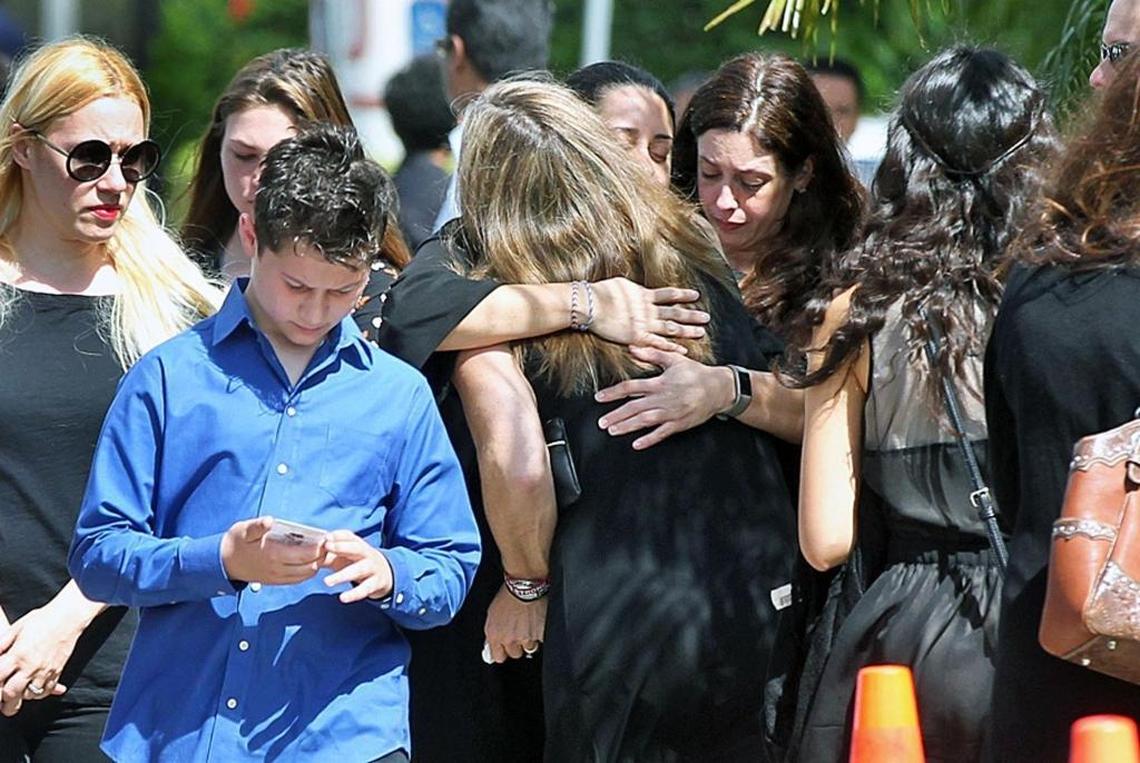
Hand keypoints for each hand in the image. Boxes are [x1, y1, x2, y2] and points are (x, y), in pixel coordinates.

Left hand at [0, 607, 76, 715]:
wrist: (69, 616)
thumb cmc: (42, 619)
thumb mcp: (16, 627)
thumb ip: (2, 644)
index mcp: (18, 655)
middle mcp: (31, 666)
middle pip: (12, 694)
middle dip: (4, 700)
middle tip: (2, 701)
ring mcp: (45, 670)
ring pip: (29, 695)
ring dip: (21, 696)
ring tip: (16, 694)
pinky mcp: (57, 671)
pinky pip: (46, 690)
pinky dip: (39, 693)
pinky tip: (33, 689)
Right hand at [220, 517, 323, 585]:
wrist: (225, 562)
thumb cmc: (237, 542)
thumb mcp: (245, 530)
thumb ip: (258, 526)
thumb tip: (268, 521)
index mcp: (273, 554)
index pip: (305, 555)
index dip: (319, 548)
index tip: (325, 538)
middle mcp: (277, 569)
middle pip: (310, 566)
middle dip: (321, 556)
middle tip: (327, 544)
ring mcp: (277, 577)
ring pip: (306, 575)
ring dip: (316, 564)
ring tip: (321, 551)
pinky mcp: (276, 581)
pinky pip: (298, 580)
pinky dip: (307, 572)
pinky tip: (310, 561)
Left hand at [320, 531, 393, 603]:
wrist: (385, 573)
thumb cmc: (358, 562)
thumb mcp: (345, 556)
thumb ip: (329, 555)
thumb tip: (309, 556)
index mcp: (358, 545)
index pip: (349, 537)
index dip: (338, 536)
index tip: (326, 538)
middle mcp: (367, 554)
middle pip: (356, 548)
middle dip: (342, 547)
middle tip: (327, 547)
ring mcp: (372, 568)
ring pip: (359, 570)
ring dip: (343, 575)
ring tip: (327, 582)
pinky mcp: (375, 583)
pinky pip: (365, 589)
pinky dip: (354, 594)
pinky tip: (343, 598)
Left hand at [484, 584, 546, 662]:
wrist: (525, 584)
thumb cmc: (508, 594)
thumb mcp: (492, 613)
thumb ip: (492, 633)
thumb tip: (490, 646)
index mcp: (495, 635)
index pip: (498, 657)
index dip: (503, 651)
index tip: (505, 647)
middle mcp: (510, 638)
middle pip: (515, 654)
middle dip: (517, 645)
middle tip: (519, 631)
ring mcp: (526, 637)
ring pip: (530, 648)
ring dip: (530, 639)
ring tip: (530, 624)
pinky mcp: (540, 633)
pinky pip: (542, 640)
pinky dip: (541, 633)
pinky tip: (538, 622)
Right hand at [589, 278, 708, 352]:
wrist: (590, 305)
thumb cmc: (601, 293)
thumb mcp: (620, 284)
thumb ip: (633, 289)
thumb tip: (636, 287)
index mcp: (645, 295)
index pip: (669, 294)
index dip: (683, 294)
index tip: (696, 295)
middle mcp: (648, 309)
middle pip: (675, 312)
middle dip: (691, 315)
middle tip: (706, 318)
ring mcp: (644, 323)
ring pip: (670, 327)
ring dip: (686, 330)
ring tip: (701, 332)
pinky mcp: (637, 336)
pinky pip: (658, 342)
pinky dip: (671, 347)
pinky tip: (683, 350)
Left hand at [595, 345, 735, 449]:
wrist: (719, 388)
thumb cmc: (695, 373)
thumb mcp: (674, 359)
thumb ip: (652, 354)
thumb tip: (632, 348)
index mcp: (659, 382)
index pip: (631, 387)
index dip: (614, 393)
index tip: (599, 397)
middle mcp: (663, 398)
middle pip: (634, 407)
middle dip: (616, 415)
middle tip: (601, 423)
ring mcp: (671, 412)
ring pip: (645, 421)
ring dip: (627, 427)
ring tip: (612, 431)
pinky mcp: (680, 423)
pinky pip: (662, 433)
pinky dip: (649, 439)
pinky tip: (636, 445)